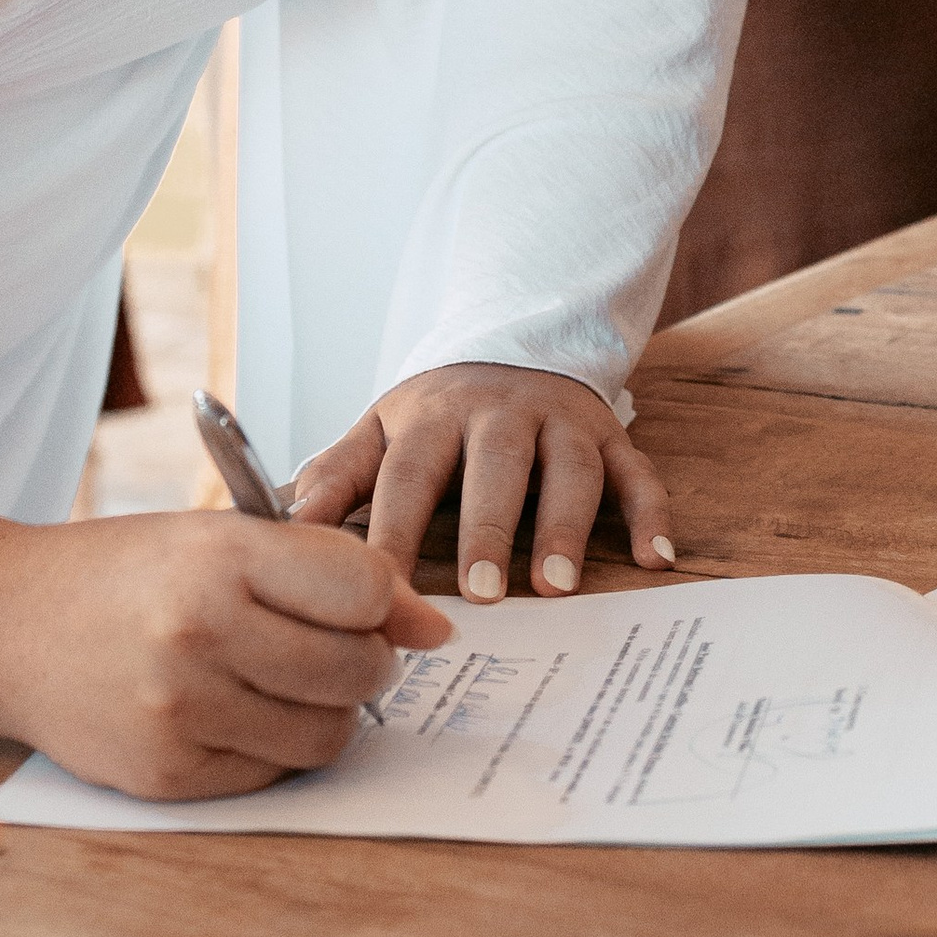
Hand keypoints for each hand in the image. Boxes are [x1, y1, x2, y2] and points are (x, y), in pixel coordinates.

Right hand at [0, 510, 447, 799]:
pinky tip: (231, 710)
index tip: (353, 603)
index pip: (364, 589)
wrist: (6, 624)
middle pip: (358, 668)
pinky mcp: (168, 774)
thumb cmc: (126, 573)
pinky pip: (276, 772)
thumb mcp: (219, 537)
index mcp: (218, 555)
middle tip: (320, 645)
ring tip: (278, 679)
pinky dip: (273, 745)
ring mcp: (181, 710)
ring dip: (325, 710)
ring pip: (328, 732)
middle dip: (361, 660)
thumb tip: (437, 629)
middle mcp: (198, 631)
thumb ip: (329, 571)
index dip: (375, 600)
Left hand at [290, 360, 672, 601]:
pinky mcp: (608, 433)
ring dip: (566, 526)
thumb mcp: (379, 430)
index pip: (407, 476)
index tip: (381, 591)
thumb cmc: (435, 413)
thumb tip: (277, 523)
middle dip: (489, 529)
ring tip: (559, 587)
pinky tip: (658, 558)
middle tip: (483, 595)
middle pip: (494, 468)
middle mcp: (498, 413)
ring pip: (569, 469)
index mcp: (430, 416)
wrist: (508, 341)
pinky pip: (636, 470)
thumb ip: (335, 475)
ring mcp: (559, 421)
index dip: (394, 531)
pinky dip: (651, 512)